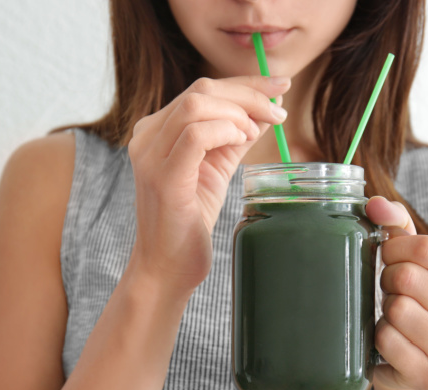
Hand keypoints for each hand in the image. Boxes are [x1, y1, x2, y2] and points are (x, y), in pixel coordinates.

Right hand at [127, 76, 290, 293]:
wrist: (167, 268)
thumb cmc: (189, 221)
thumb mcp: (216, 169)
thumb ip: (235, 138)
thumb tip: (266, 111)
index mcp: (157, 130)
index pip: (202, 89)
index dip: (245, 83)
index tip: (280, 85)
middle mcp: (147, 136)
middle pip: (201, 90)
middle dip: (249, 94)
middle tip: (279, 112)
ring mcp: (150, 155)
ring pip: (197, 105)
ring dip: (238, 113)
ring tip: (256, 134)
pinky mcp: (164, 177)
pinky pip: (194, 135)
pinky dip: (225, 130)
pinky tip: (241, 141)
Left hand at [365, 196, 427, 389]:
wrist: (415, 363)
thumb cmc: (414, 301)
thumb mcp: (414, 261)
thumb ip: (396, 224)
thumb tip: (374, 204)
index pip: (426, 248)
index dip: (394, 246)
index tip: (388, 255)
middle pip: (407, 278)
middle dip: (387, 279)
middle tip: (390, 290)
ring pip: (396, 310)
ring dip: (384, 309)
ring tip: (393, 314)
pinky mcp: (427, 377)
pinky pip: (386, 340)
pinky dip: (377, 335)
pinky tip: (389, 339)